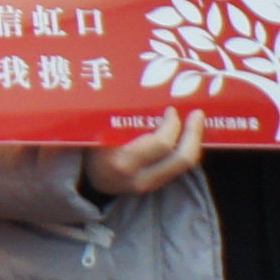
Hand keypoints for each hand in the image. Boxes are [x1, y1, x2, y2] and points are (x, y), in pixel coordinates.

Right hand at [80, 114, 206, 200]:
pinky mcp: (153, 187)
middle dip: (194, 134)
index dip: (172, 124)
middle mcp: (138, 178)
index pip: (161, 144)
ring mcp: (147, 186)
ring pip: (184, 165)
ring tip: (195, 122)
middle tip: (196, 114)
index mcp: (122, 162)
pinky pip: (177, 168)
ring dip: (193, 142)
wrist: (82, 178)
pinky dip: (184, 150)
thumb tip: (149, 92)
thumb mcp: (99, 131)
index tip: (170, 109)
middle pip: (182, 159)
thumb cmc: (89, 147)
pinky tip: (185, 136)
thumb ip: (121, 118)